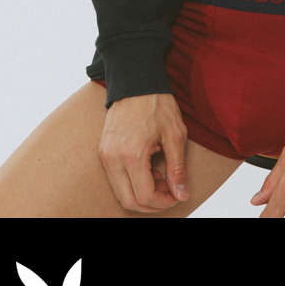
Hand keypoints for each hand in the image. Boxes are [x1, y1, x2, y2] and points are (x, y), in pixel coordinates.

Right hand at [98, 94, 188, 211]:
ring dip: (141, 194)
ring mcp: (105, 155)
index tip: (176, 195)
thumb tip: (181, 194)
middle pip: (128, 201)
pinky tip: (149, 169)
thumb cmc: (156, 103)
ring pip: (120, 192)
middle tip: (169, 191)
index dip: (163, 202)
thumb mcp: (175, 135)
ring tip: (160, 177)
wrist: (135, 81)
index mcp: (131, 154)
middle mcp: (112, 158)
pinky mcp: (103, 151)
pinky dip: (132, 183)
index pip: (144, 196)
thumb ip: (177, 168)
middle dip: (151, 204)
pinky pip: (115, 179)